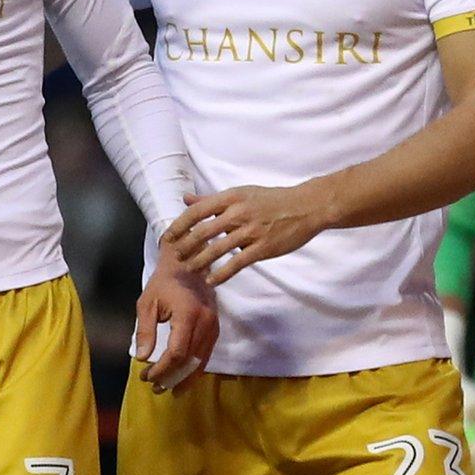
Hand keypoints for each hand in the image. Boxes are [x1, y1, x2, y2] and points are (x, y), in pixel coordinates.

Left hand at [133, 258, 217, 393]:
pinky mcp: (216, 330)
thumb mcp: (147, 302)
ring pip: (201, 362)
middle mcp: (205, 323)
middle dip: (171, 378)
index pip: (177, 352)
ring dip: (184, 378)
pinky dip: (194, 370)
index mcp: (187, 314)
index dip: (162, 369)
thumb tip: (142, 357)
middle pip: (190, 361)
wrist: (189, 265)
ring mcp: (213, 327)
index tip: (146, 376)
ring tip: (168, 390)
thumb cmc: (164, 282)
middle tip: (154, 388)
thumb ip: (145, 330)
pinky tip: (182, 378)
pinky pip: (206, 356)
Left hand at [162, 184, 336, 285]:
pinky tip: (211, 281)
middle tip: (175, 257)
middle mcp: (238, 213)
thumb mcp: (240, 193)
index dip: (179, 225)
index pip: (197, 211)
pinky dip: (221, 274)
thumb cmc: (271, 199)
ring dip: (199, 262)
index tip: (168, 237)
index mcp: (231, 197)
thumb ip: (211, 199)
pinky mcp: (263, 248)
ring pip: (217, 250)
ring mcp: (251, 231)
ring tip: (188, 269)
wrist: (306, 207)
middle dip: (185, 246)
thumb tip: (186, 199)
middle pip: (203, 232)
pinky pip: (237, 264)